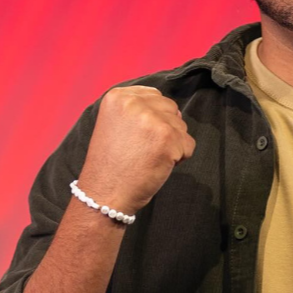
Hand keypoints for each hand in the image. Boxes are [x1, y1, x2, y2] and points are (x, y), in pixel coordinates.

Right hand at [76, 86, 195, 215]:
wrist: (103, 196)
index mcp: (118, 96)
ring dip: (172, 144)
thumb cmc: (111, 164)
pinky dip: (179, 158)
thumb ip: (140, 109)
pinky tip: (157, 166)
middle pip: (170, 108)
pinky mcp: (168, 138)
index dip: (152, 118)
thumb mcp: (115, 124)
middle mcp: (134, 103)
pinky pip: (188, 144)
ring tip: (147, 158)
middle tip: (142, 150)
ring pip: (181, 126)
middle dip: (164, 129)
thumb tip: (176, 110)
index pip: (154, 96)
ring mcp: (152, 119)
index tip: (137, 137)